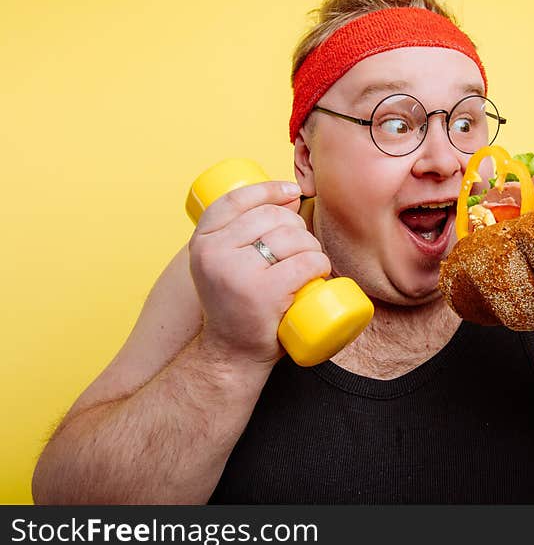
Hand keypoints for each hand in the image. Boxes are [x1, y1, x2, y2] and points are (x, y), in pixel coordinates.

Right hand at [188, 181, 330, 363]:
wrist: (231, 354)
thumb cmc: (238, 305)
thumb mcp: (226, 263)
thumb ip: (243, 231)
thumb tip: (290, 195)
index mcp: (202, 241)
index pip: (236, 200)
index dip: (268, 190)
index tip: (292, 192)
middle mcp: (213, 252)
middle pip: (271, 217)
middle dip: (297, 228)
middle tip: (301, 251)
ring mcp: (237, 272)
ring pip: (291, 238)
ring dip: (312, 248)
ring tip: (309, 265)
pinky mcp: (263, 293)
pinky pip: (305, 262)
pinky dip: (320, 264)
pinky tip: (320, 273)